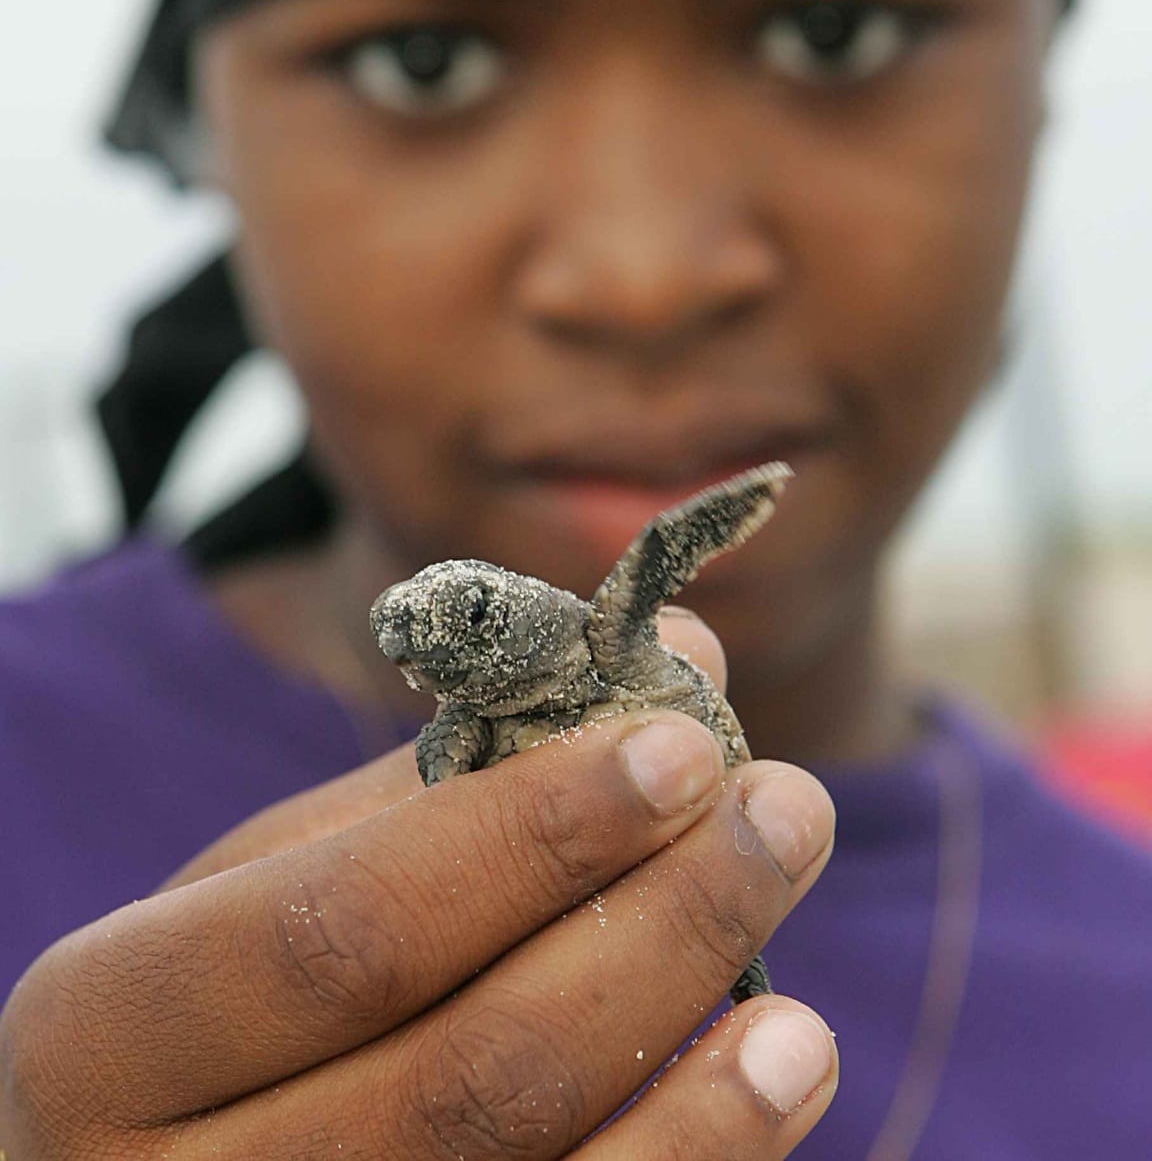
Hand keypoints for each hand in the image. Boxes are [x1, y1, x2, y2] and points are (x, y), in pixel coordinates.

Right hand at [0, 613, 837, 1158]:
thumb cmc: (233, 997)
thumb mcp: (289, 873)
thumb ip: (462, 774)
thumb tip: (679, 654)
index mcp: (105, 1030)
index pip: (347, 930)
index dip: (529, 839)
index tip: (683, 749)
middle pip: (465, 1074)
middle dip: (656, 928)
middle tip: (788, 812)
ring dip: (702, 1093)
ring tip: (804, 1002)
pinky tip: (767, 1089)